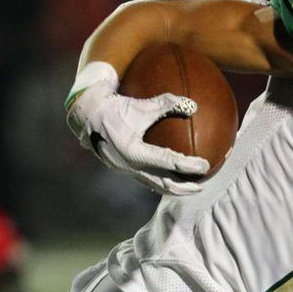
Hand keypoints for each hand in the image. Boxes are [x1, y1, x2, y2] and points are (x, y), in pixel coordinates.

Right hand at [67, 77, 209, 194]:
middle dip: (184, 187)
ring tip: (192, 187)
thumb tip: (194, 105)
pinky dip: (162, 181)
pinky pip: (147, 179)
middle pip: (162, 183)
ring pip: (154, 185)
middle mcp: (129, 166)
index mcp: (133, 152)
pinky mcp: (124, 169)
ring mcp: (125, 170)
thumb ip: (167, 103)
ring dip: (174, 188)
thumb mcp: (141, 104)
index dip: (188, 165)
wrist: (86, 115)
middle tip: (202, 184)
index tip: (206, 165)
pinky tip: (174, 178)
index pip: (167, 162)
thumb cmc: (115, 107)